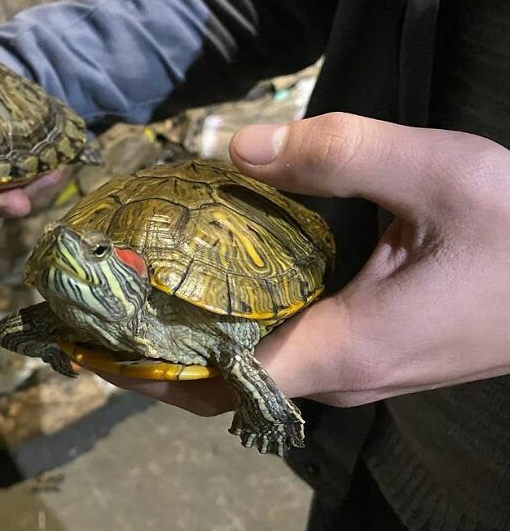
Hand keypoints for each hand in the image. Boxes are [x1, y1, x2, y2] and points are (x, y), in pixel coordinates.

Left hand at [87, 113, 509, 415]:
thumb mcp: (435, 172)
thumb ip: (334, 153)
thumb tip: (229, 147)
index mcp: (343, 349)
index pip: (218, 382)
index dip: (149, 366)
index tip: (93, 336)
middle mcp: (337, 375)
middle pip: (220, 383)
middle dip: (154, 351)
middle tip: (99, 300)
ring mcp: (352, 369)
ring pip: (248, 371)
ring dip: (189, 338)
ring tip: (136, 288)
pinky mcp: (365, 353)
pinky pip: (278, 352)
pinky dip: (233, 327)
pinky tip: (213, 284)